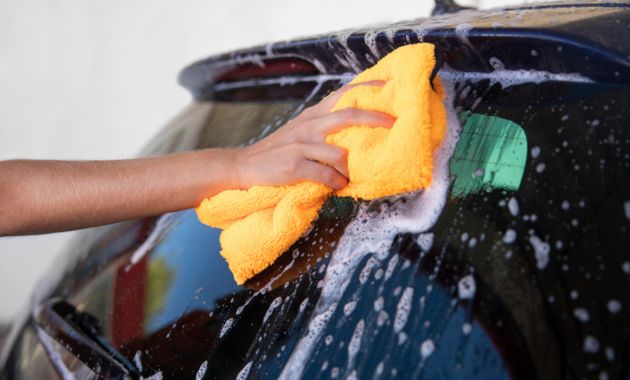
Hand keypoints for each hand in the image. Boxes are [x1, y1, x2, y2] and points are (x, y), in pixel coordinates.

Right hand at [233, 81, 393, 189]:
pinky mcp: (294, 166)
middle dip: (375, 118)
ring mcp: (301, 146)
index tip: (390, 87)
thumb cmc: (278, 151)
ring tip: (354, 175)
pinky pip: (325, 174)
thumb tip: (357, 131)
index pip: (343, 94)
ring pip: (339, 152)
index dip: (367, 89)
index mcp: (312, 115)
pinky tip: (339, 186)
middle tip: (394, 124)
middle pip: (348, 115)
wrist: (244, 166)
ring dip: (352, 167)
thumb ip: (325, 126)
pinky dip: (336, 181)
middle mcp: (309, 125)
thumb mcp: (301, 130)